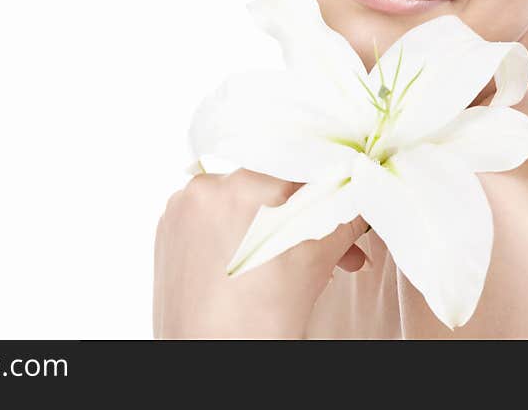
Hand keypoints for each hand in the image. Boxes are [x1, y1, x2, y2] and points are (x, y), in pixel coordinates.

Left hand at [153, 168, 369, 338]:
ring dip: (270, 224)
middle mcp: (206, 188)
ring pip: (239, 201)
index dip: (328, 187)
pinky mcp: (168, 229)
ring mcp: (182, 208)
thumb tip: (359, 197)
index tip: (343, 203)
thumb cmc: (256, 322)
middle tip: (332, 248)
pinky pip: (212, 217)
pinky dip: (235, 233)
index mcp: (244, 187)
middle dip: (303, 215)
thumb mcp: (314, 264)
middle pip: (269, 186)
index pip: (300, 167)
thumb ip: (341, 218)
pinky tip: (256, 265)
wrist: (206, 360)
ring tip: (291, 263)